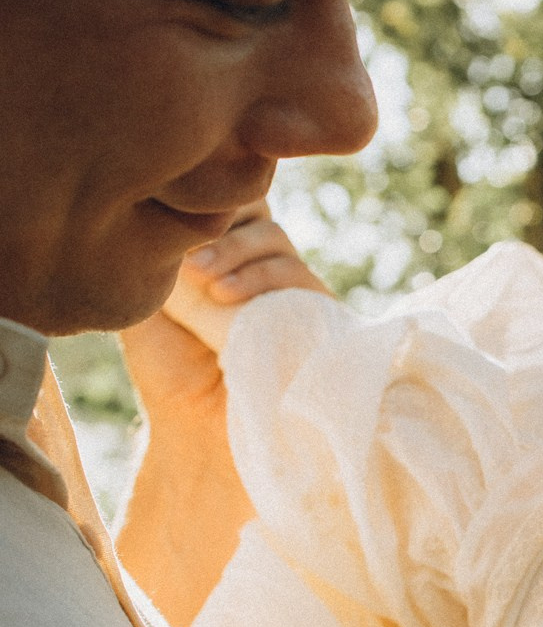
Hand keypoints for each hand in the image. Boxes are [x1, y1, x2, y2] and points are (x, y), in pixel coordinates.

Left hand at [162, 201, 329, 353]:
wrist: (200, 425)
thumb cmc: (169, 368)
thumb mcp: (147, 299)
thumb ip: (158, 250)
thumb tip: (173, 206)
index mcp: (222, 253)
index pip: (226, 201)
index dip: (207, 203)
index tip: (173, 229)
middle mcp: (257, 263)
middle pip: (254, 207)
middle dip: (220, 226)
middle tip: (189, 266)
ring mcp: (287, 286)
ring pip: (274, 237)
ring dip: (237, 253)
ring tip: (205, 285)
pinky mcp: (313, 311)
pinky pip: (297, 273)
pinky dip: (262, 276)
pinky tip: (227, 297)